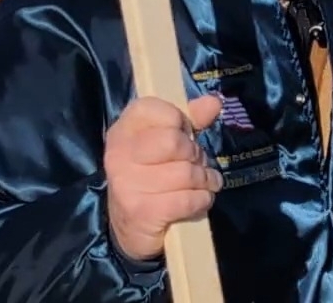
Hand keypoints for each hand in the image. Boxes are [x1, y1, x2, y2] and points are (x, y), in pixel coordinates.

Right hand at [105, 94, 223, 261]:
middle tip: (196, 164)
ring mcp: (127, 184)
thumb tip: (214, 102)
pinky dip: (202, 200)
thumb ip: (190, 120)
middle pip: (174, 141)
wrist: (131, 229)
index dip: (178, 120)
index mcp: (123, 131)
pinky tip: (198, 201)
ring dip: (204, 181)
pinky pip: (188, 199)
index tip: (184, 134)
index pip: (153, 108)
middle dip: (196, 155)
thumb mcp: (167, 144)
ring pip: (186, 173)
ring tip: (202, 184)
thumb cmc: (153, 178)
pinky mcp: (141, 212)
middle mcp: (119, 155)